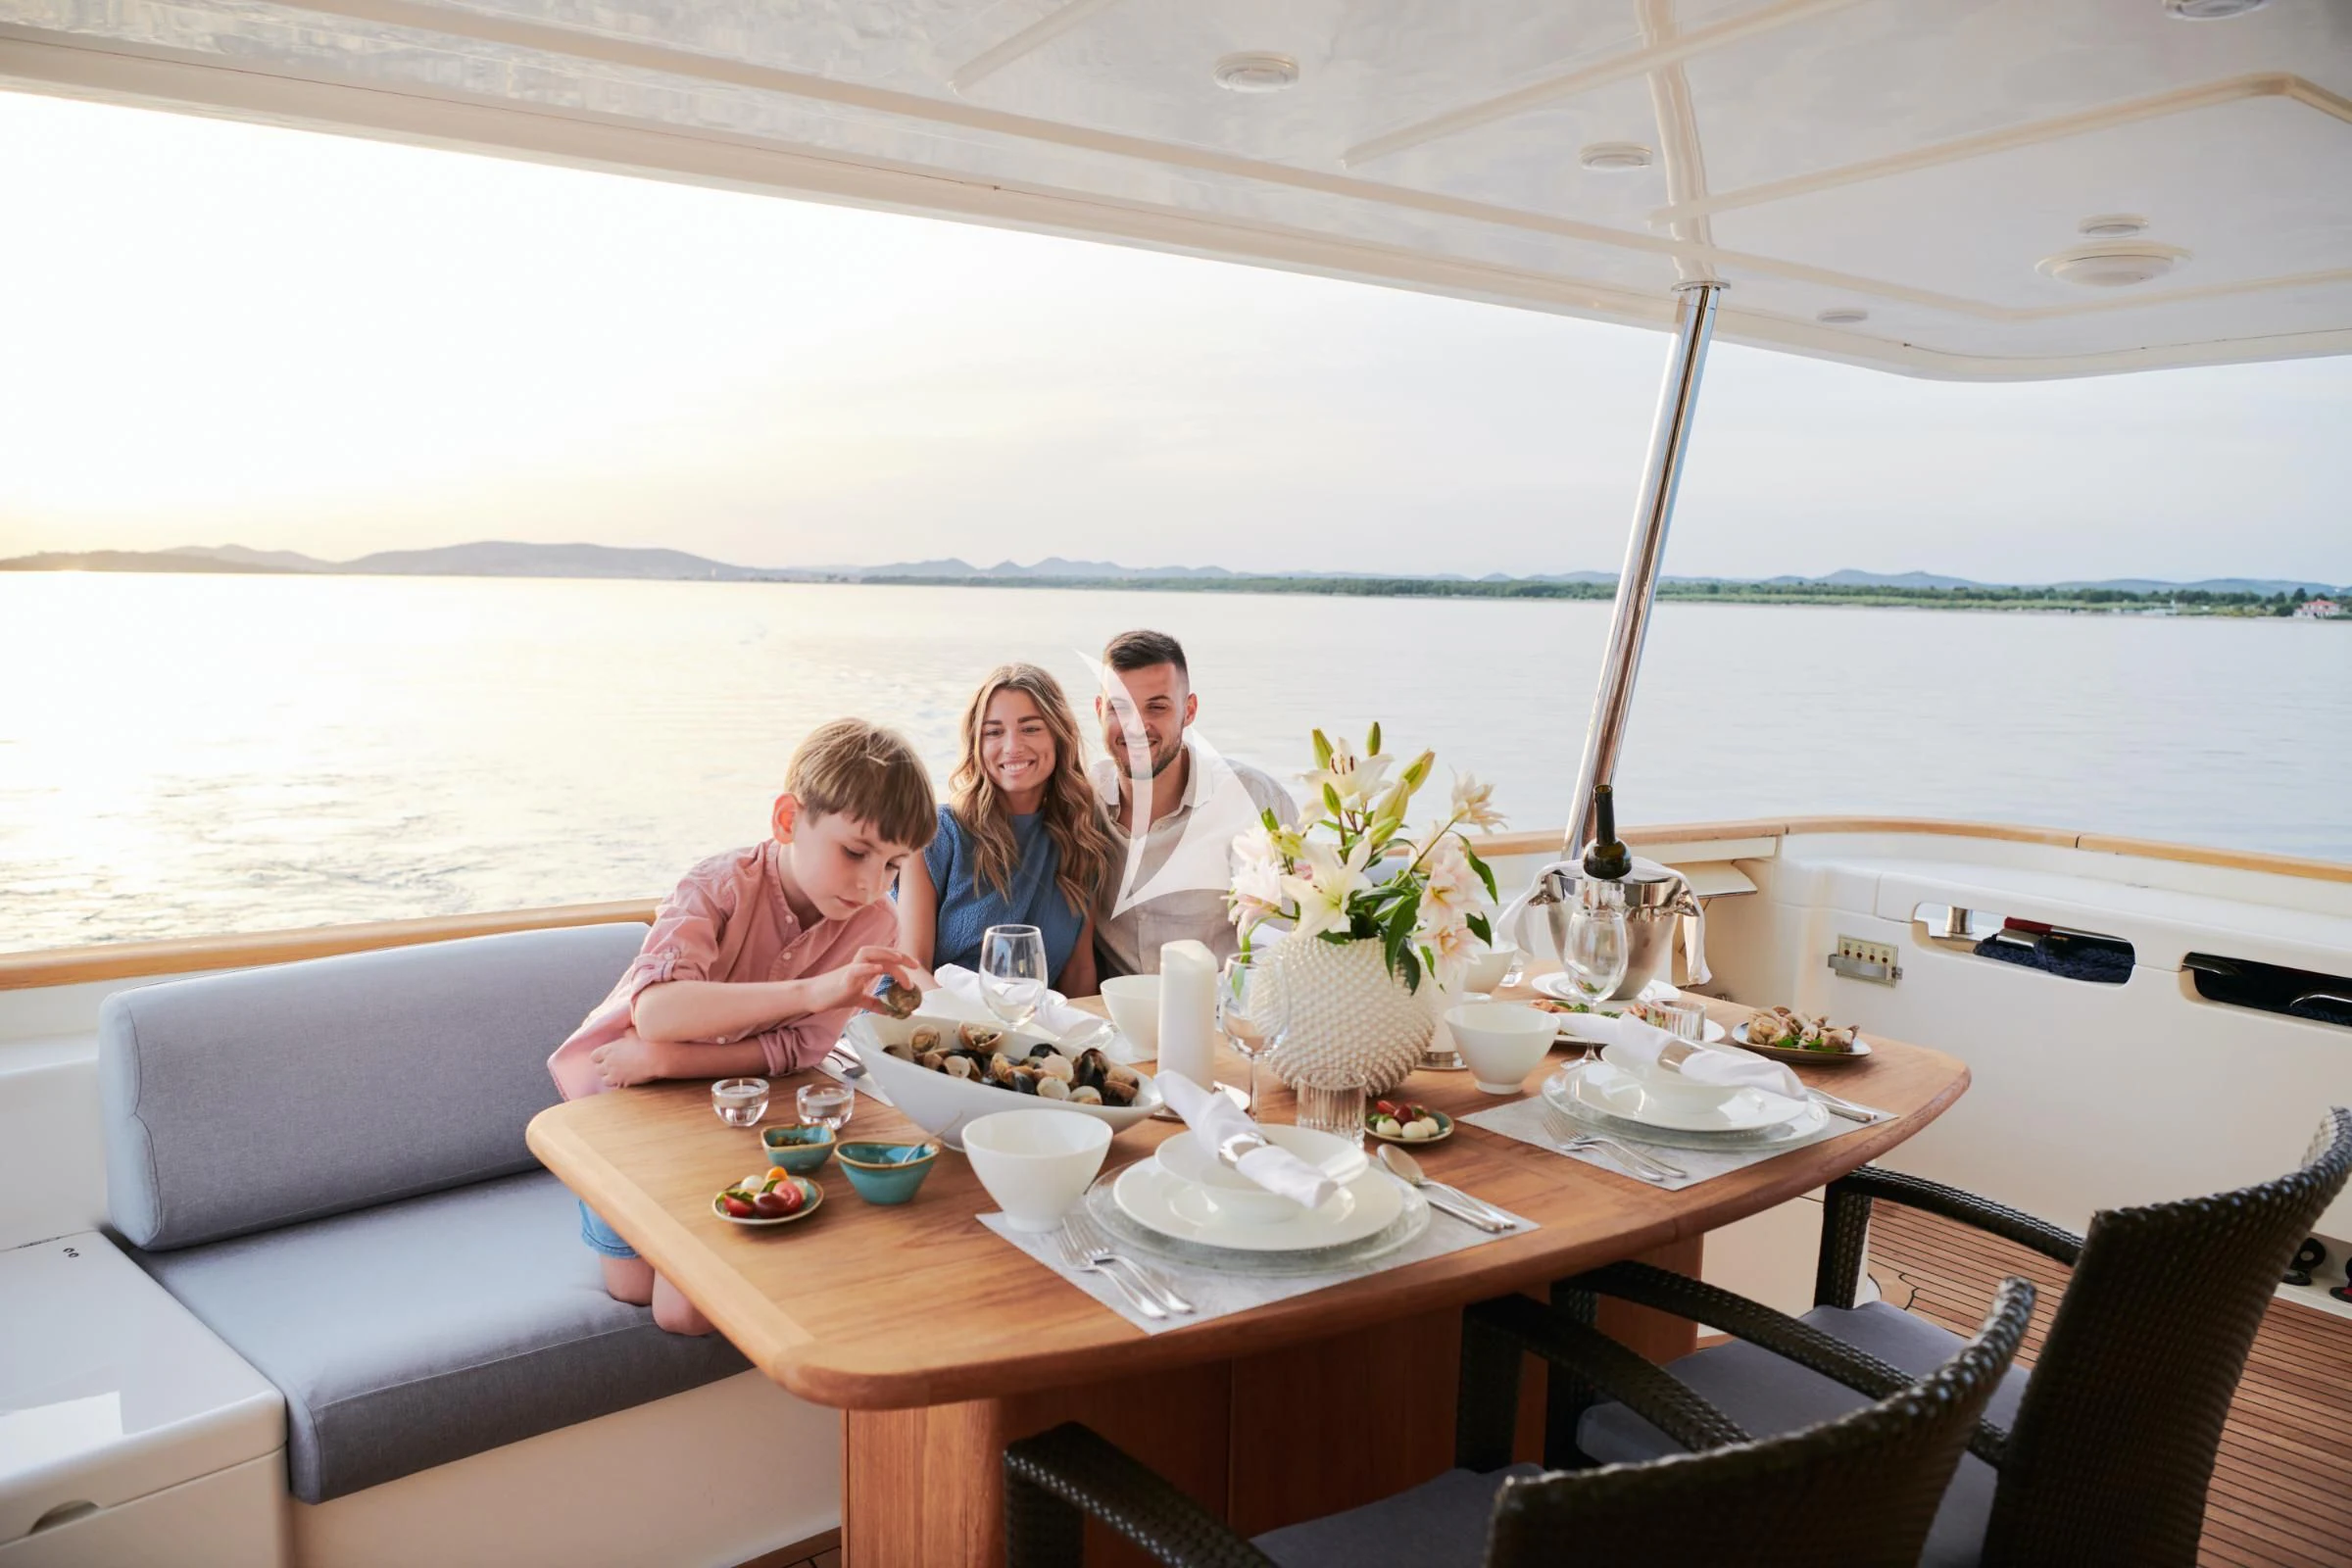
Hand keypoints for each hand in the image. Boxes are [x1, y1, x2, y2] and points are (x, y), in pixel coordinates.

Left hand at [591, 1031, 670, 1088]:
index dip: (598, 1057)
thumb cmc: (645, 1042)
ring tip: (617, 1074)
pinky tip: (626, 1079)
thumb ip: (626, 1033)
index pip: (593, 1056)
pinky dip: (619, 1084)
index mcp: (608, 1050)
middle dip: (603, 1068)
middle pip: (597, 1070)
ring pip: (604, 1080)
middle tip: (612, 1065)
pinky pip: (616, 1087)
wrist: (656, 1058)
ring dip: (609, 1077)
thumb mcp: (633, 1033)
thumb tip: (626, 1032)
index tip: (605, 1056)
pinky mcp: (624, 1083)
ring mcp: (615, 1075)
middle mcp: (609, 1064)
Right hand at [808, 946, 926, 1013]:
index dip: (902, 960)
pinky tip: (879, 968)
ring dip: (885, 954)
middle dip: (900, 956)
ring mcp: (851, 970)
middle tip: (915, 965)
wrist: (813, 997)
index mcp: (864, 968)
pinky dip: (869, 967)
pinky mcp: (843, 978)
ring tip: (899, 960)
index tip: (915, 967)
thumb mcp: (858, 999)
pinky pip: (857, 969)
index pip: (886, 959)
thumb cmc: (834, 994)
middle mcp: (859, 965)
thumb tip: (889, 1011)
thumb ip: (873, 1003)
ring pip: (869, 953)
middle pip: (881, 952)